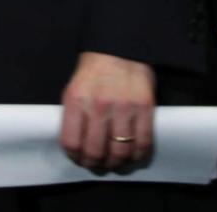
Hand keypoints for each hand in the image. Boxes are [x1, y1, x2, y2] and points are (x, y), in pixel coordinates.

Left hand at [59, 51, 154, 171]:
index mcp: (76, 100)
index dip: (75, 157)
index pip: (71, 142)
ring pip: (120, 152)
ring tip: (114, 163)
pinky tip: (132, 156)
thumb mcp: (73, 90)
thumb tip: (76, 146)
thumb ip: (73, 116)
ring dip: (116, 163)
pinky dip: (137, 156)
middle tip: (97, 165)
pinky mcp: (145, 108)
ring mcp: (123, 108)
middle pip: (95, 151)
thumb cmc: (93, 72)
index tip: (79, 159)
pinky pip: (143, 143)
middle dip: (95, 164)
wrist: (118, 50)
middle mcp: (98, 106)